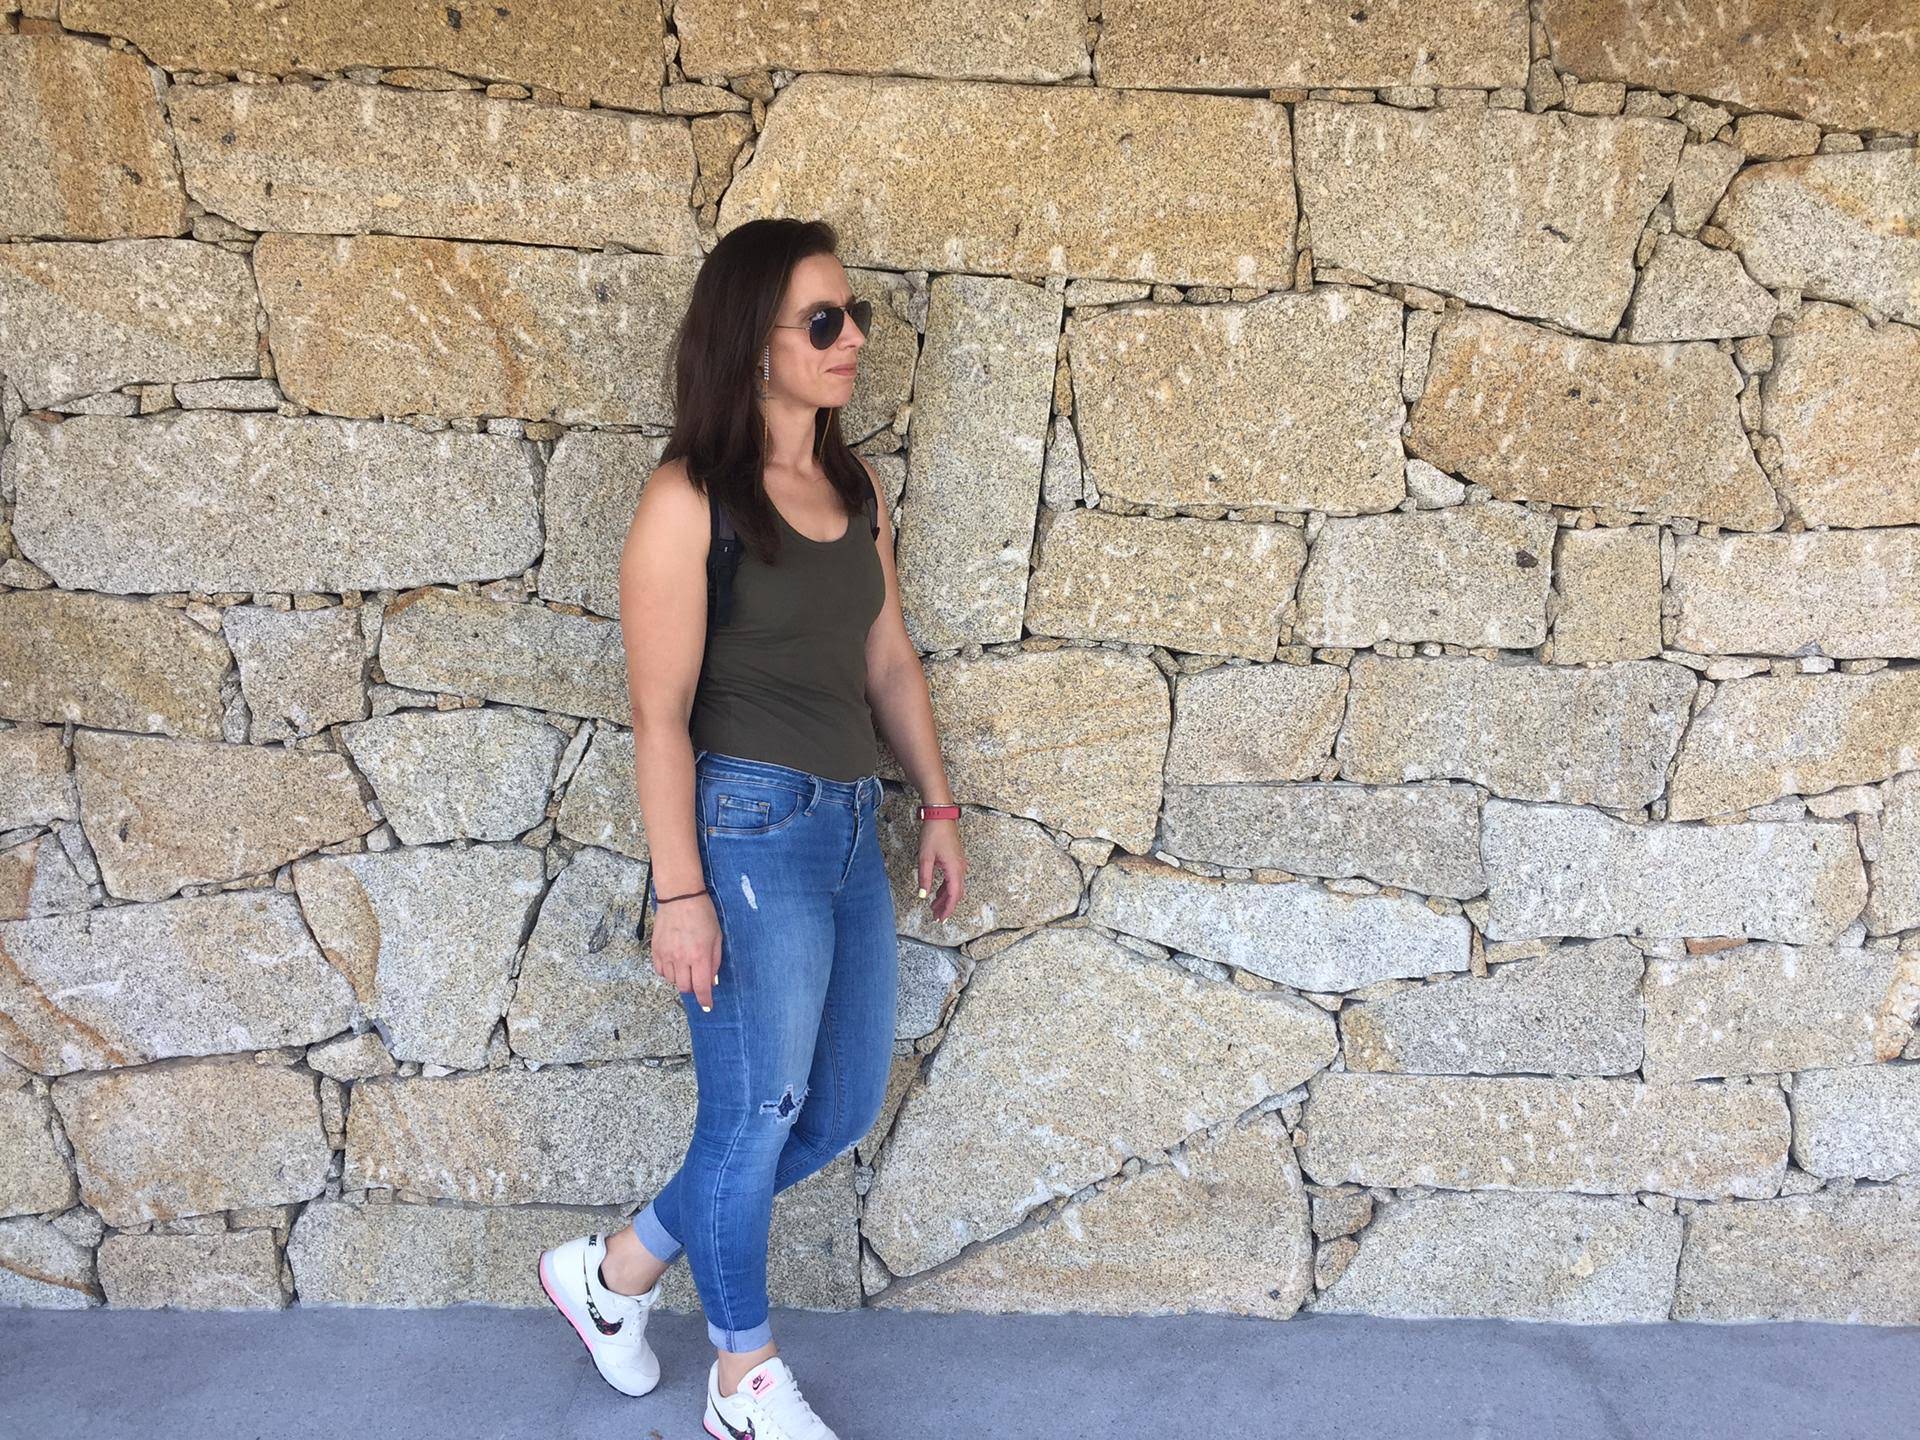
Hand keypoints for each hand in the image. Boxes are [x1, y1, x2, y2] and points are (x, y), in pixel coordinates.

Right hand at [650, 893, 722, 1010]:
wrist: (680, 897)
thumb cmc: (702, 914)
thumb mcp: (717, 937)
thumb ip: (715, 961)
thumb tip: (712, 980)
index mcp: (699, 956)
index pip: (702, 987)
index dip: (705, 1000)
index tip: (707, 1006)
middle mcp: (682, 958)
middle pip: (685, 987)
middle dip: (693, 988)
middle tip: (698, 980)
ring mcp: (667, 954)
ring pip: (672, 980)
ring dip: (681, 979)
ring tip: (686, 967)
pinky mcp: (656, 950)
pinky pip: (660, 971)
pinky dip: (668, 972)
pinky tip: (675, 963)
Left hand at [916, 820, 966, 920]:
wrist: (940, 815)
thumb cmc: (933, 833)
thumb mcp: (925, 858)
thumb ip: (924, 878)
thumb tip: (923, 895)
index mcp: (954, 869)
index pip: (953, 895)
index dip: (948, 909)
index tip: (941, 919)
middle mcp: (960, 868)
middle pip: (956, 893)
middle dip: (947, 907)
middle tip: (936, 917)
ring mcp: (959, 863)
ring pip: (955, 887)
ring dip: (946, 898)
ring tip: (934, 907)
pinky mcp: (956, 859)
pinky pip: (953, 879)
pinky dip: (946, 888)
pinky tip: (937, 892)